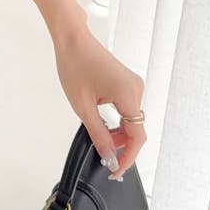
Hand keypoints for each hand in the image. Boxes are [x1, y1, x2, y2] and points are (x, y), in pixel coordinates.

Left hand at [55, 27, 145, 180]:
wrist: (72, 39)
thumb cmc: (74, 65)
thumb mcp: (83, 107)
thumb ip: (99, 135)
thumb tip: (109, 157)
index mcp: (128, 95)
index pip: (137, 137)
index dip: (127, 157)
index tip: (115, 170)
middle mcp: (136, 89)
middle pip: (137, 129)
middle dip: (121, 146)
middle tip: (103, 156)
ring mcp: (134, 85)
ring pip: (132, 120)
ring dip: (119, 133)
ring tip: (100, 138)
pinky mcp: (127, 83)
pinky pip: (128, 109)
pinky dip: (118, 120)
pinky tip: (104, 125)